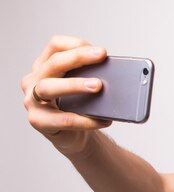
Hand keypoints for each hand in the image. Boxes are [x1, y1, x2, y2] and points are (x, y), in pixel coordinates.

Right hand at [21, 35, 111, 153]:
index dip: (76, 45)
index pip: (55, 46)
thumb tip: (114, 72)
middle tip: (101, 57)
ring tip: (98, 86)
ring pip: (49, 87)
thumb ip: (91, 76)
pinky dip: (85, 120)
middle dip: (78, 58)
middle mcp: (34, 80)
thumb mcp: (83, 88)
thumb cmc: (79, 108)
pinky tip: (103, 120)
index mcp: (44, 67)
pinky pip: (63, 119)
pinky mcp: (38, 121)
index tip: (100, 51)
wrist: (75, 137)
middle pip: (53, 63)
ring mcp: (31, 100)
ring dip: (75, 84)